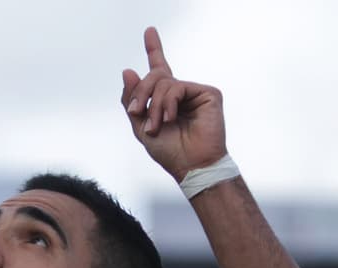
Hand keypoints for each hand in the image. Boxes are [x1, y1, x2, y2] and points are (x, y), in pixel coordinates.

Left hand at [121, 27, 226, 181]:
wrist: (190, 166)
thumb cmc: (169, 151)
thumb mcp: (141, 127)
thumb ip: (133, 101)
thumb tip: (128, 70)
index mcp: (166, 99)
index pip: (159, 70)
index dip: (155, 49)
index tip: (150, 31)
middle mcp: (181, 93)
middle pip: (155, 76)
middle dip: (141, 93)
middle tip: (137, 112)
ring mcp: (195, 92)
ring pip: (164, 82)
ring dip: (154, 105)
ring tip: (157, 125)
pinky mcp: (208, 93)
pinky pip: (178, 87)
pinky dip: (168, 103)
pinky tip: (170, 118)